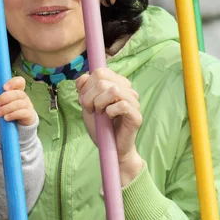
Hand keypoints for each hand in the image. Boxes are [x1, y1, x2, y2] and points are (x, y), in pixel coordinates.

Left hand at [0, 76, 36, 125]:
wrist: (16, 125)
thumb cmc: (5, 111)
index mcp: (16, 90)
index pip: (20, 81)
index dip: (13, 83)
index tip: (4, 87)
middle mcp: (23, 96)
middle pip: (18, 93)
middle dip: (5, 98)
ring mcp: (27, 106)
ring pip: (19, 103)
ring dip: (7, 108)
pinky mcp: (29, 115)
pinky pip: (23, 113)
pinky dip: (13, 115)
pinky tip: (6, 118)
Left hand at [75, 68, 143, 185]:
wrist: (109, 147)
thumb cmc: (100, 125)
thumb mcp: (87, 104)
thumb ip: (83, 88)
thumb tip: (83, 76)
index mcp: (116, 83)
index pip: (99, 72)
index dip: (87, 85)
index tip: (85, 100)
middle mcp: (127, 90)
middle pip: (102, 80)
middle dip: (89, 96)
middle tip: (91, 109)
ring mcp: (134, 102)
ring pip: (113, 90)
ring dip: (99, 103)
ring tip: (100, 113)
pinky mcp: (137, 116)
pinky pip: (122, 105)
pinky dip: (110, 112)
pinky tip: (109, 118)